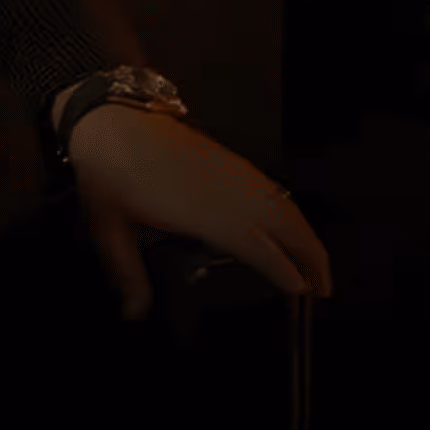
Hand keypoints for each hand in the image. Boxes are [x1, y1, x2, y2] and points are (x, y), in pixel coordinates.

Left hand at [72, 105, 333, 319]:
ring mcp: (234, 173)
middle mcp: (230, 192)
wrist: (110, 117)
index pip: (260, 247)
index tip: (301, 292)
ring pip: (286, 205)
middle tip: (322, 288)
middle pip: (288, 226)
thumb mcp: (108, 228)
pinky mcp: (232, 160)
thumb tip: (134, 312)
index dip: (284, 271)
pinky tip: (290, 227)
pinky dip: (292, 212)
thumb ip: (127, 272)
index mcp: (205, 213)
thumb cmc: (107, 171)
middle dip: (312, 257)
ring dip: (307, 235)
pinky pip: (274, 189)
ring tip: (315, 265)